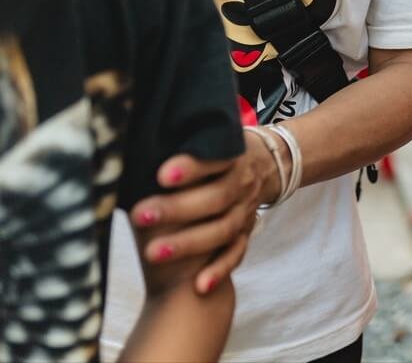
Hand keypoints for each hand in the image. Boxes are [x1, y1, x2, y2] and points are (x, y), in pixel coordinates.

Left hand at [129, 133, 274, 293]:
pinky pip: (236, 254)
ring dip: (190, 243)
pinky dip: (220, 270)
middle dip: (177, 208)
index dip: (191, 168)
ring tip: (153, 253)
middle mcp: (242, 184)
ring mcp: (246, 211)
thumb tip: (132, 151)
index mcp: (232, 156)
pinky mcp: (245, 233)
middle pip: (216, 198)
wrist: (265, 164)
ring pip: (223, 229)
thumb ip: (180, 145)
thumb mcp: (208, 138)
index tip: (161, 175)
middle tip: (139, 215)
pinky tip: (200, 286)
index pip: (214, 160)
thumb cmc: (217, 153)